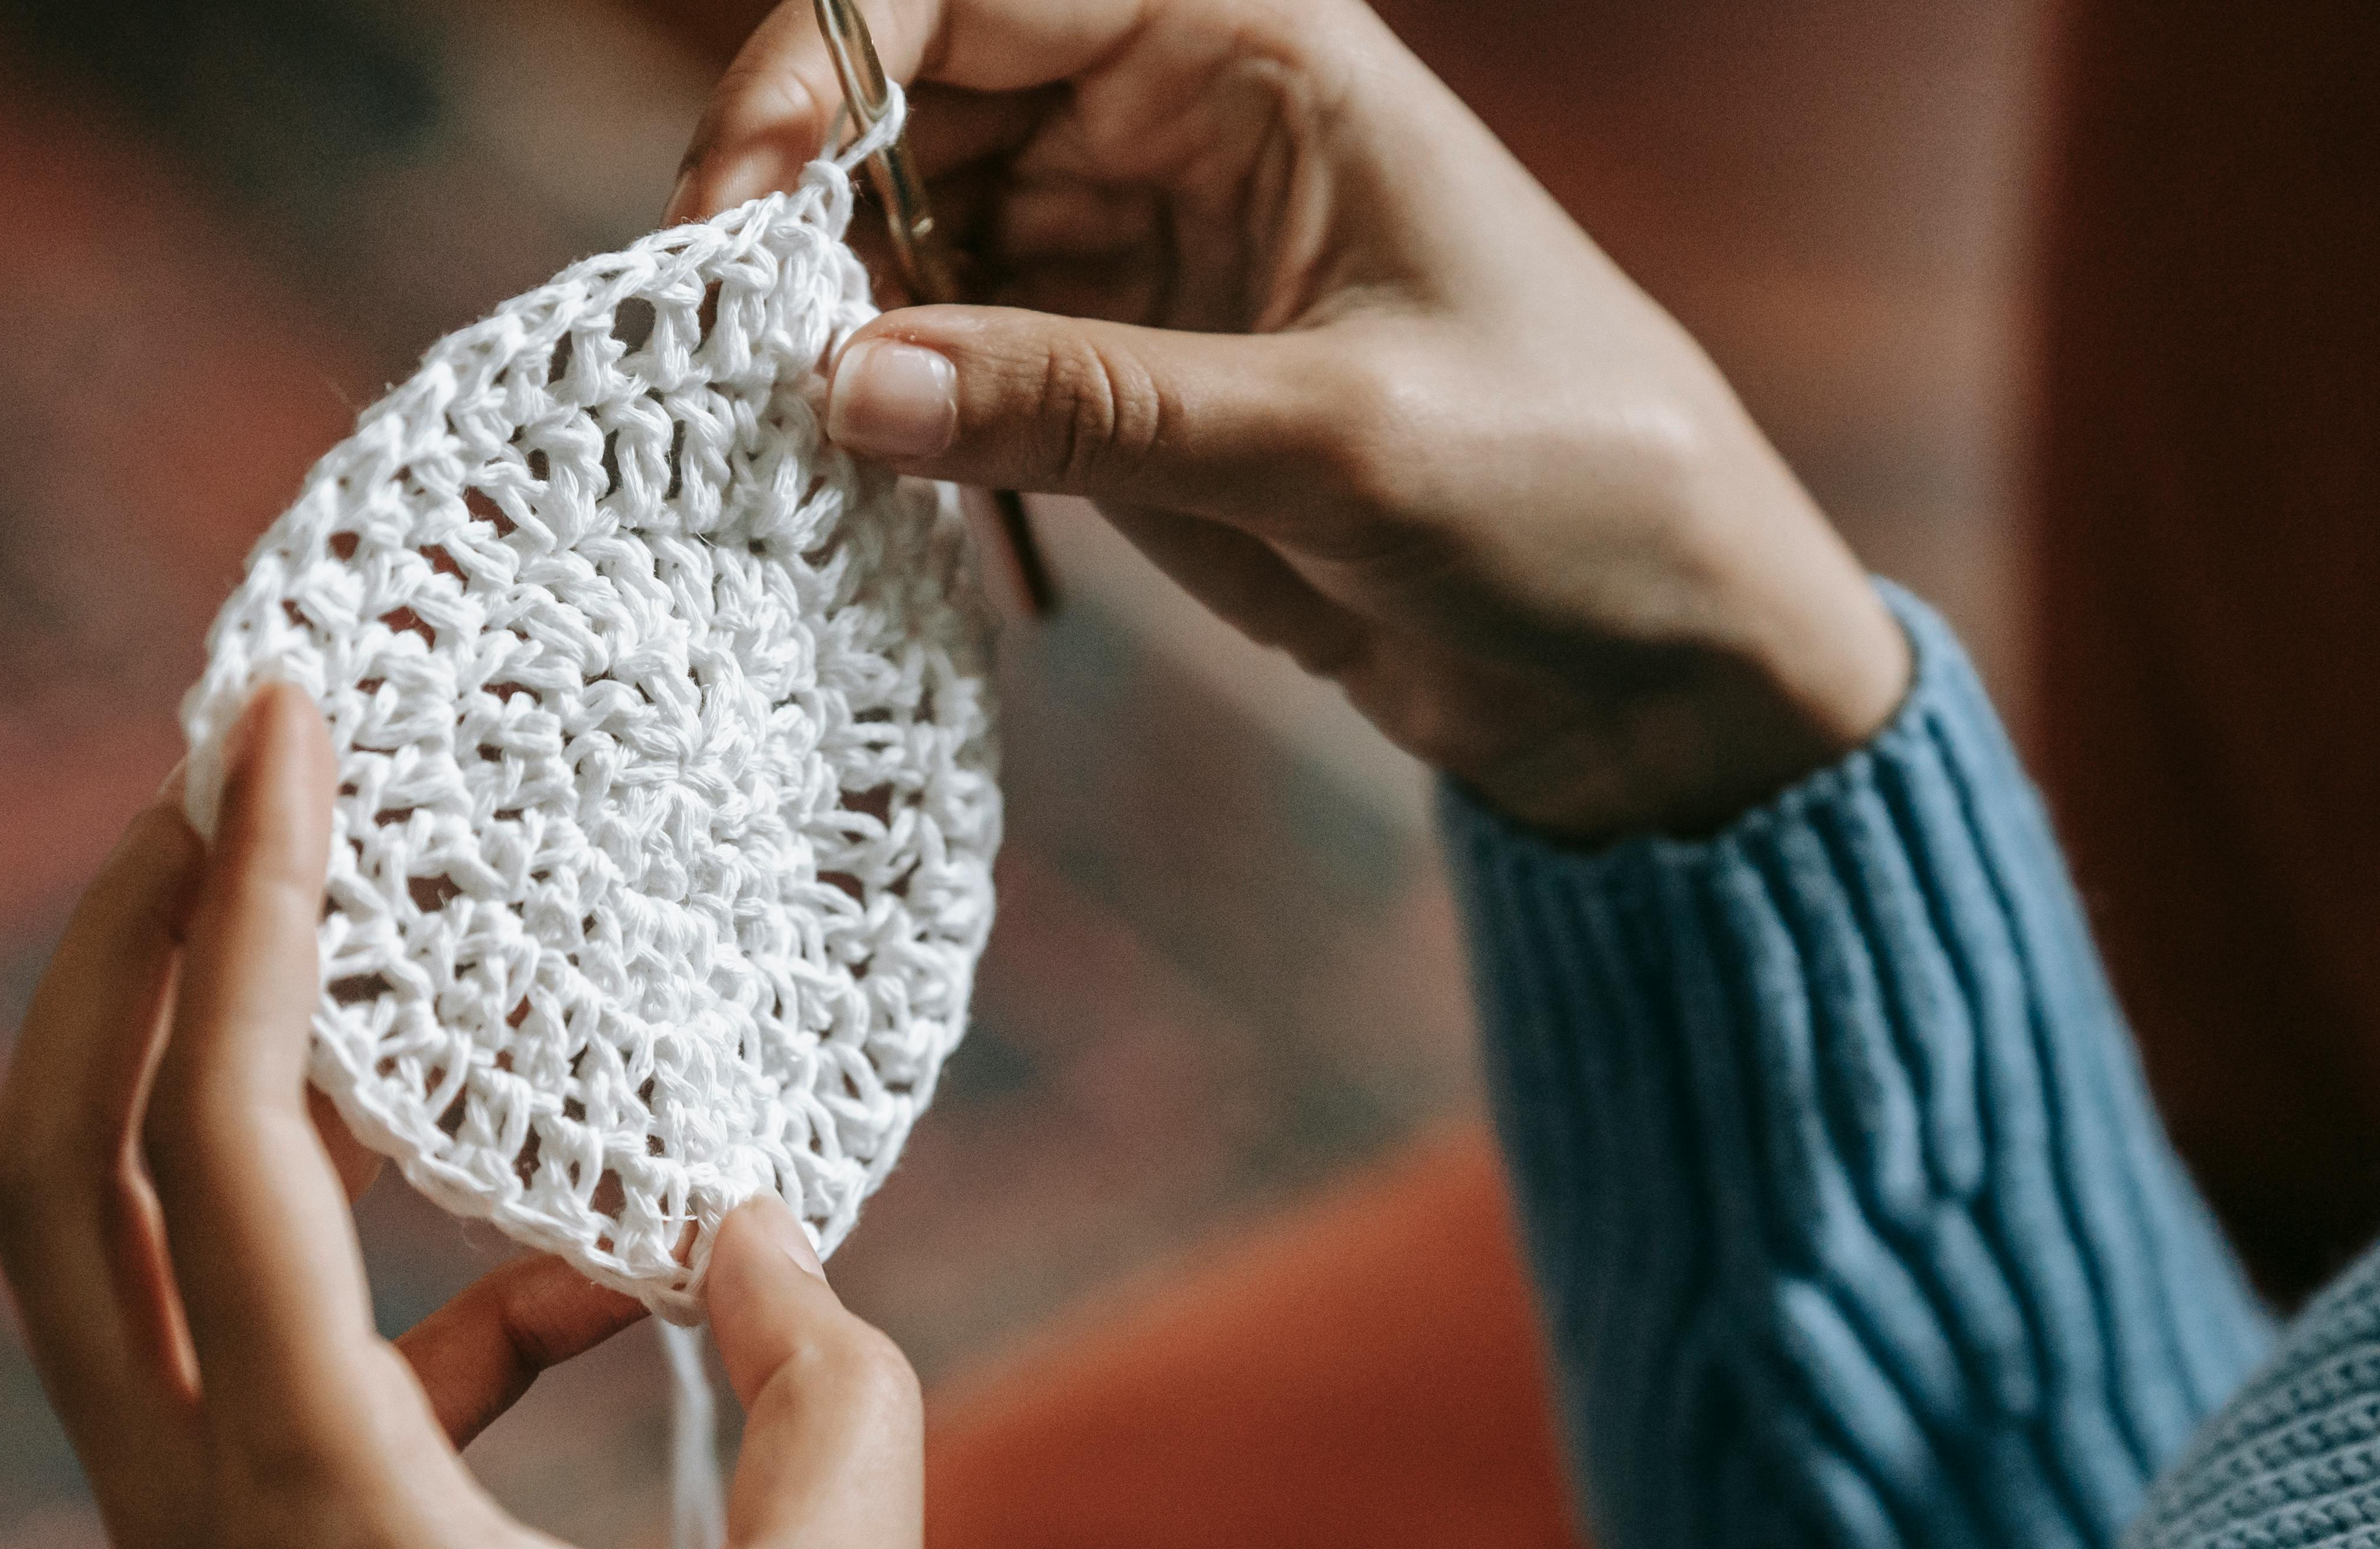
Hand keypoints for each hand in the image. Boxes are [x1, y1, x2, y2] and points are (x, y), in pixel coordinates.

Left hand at [0, 687, 935, 1548]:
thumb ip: (831, 1391)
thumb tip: (758, 1232)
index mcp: (328, 1534)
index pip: (219, 1145)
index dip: (237, 905)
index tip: (271, 722)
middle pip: (56, 1186)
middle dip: (124, 957)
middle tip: (227, 789)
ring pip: (133, 1287)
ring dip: (245, 1120)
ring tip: (429, 1031)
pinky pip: (262, 1399)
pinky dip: (385, 1301)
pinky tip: (576, 1307)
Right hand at [673, 0, 1909, 842]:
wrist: (1659, 657)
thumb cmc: (1570, 488)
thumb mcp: (1337, 441)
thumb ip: (1088, 405)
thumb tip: (838, 379)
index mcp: (1251, 48)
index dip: (826, 61)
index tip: (743, 199)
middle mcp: (1172, 126)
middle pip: (908, 103)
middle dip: (798, 199)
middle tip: (720, 342)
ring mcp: (1135, 262)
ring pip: (907, 239)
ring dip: (824, 315)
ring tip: (761, 422)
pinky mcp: (1118, 390)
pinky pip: (951, 364)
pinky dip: (882, 410)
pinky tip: (839, 472)